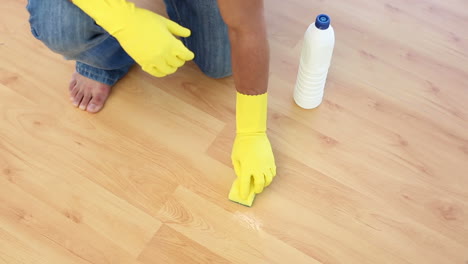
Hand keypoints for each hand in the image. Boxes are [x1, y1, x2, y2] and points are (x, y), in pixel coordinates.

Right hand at [72, 0, 193, 76]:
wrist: (125, 23)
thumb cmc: (145, 20)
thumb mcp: (165, 22)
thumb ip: (178, 29)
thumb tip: (188, 34)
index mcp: (171, 44)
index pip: (186, 55)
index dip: (188, 54)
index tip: (187, 53)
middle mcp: (164, 55)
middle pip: (178, 63)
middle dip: (180, 59)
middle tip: (177, 55)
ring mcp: (154, 61)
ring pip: (169, 70)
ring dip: (171, 66)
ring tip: (169, 61)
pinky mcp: (144, 64)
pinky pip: (156, 73)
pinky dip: (161, 72)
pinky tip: (161, 66)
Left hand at [231, 132, 275, 198]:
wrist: (252, 134)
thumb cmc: (241, 145)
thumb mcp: (235, 158)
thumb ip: (239, 170)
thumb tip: (242, 179)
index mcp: (247, 168)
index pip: (245, 185)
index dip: (244, 192)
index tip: (243, 197)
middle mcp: (257, 168)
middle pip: (260, 185)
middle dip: (257, 190)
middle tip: (254, 190)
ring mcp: (266, 165)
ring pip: (268, 180)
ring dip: (264, 184)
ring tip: (261, 184)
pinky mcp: (271, 161)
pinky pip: (273, 173)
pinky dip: (270, 177)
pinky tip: (266, 176)